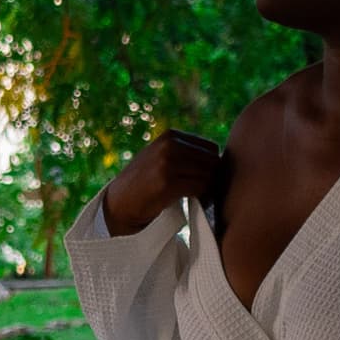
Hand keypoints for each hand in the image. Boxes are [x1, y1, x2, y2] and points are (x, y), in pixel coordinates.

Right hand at [102, 130, 224, 234]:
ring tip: (197, 198)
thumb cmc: (145, 183)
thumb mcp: (161, 156)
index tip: (203, 180)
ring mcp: (168, 162)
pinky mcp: (167, 182)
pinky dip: (203, 198)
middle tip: (203, 192)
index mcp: (170, 135)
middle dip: (212, 177)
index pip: (211, 148)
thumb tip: (220, 158)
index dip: (212, 166)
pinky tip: (194, 203)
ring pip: (208, 174)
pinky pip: (200, 188)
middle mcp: (169, 145)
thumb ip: (185, 152)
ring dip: (208, 189)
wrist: (119, 203)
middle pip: (212, 160)